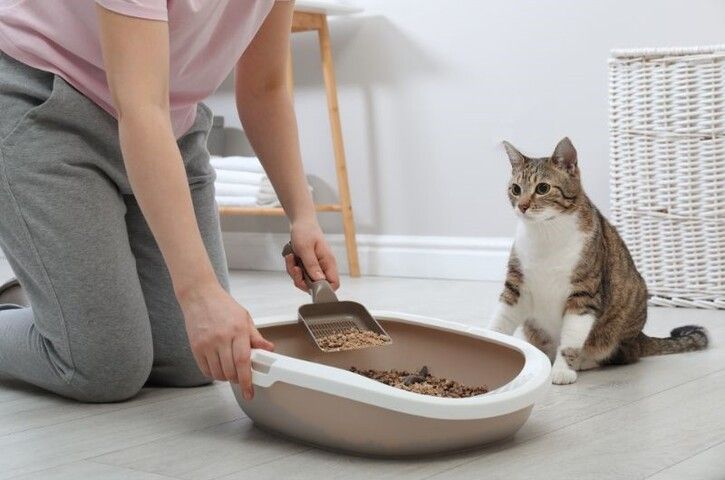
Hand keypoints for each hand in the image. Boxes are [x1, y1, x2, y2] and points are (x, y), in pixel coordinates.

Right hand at [178, 282, 273, 399]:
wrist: (199, 296)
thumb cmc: (223, 306)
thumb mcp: (245, 318)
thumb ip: (256, 337)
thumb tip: (269, 349)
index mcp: (237, 330)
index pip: (243, 361)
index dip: (247, 380)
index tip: (250, 391)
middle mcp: (221, 338)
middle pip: (230, 371)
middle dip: (238, 380)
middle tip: (242, 378)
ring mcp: (207, 344)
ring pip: (218, 373)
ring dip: (226, 377)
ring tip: (230, 369)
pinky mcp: (195, 347)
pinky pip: (205, 370)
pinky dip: (213, 373)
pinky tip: (218, 366)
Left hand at [284, 219, 339, 290]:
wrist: (301, 222)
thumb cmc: (305, 231)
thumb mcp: (305, 248)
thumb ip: (312, 265)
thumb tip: (320, 281)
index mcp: (328, 262)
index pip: (334, 283)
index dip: (323, 288)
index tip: (308, 283)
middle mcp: (323, 266)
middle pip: (316, 286)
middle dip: (301, 280)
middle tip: (295, 268)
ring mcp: (315, 267)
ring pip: (305, 281)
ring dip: (294, 273)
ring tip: (291, 258)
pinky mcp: (308, 266)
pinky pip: (299, 274)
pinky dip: (292, 268)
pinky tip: (291, 257)